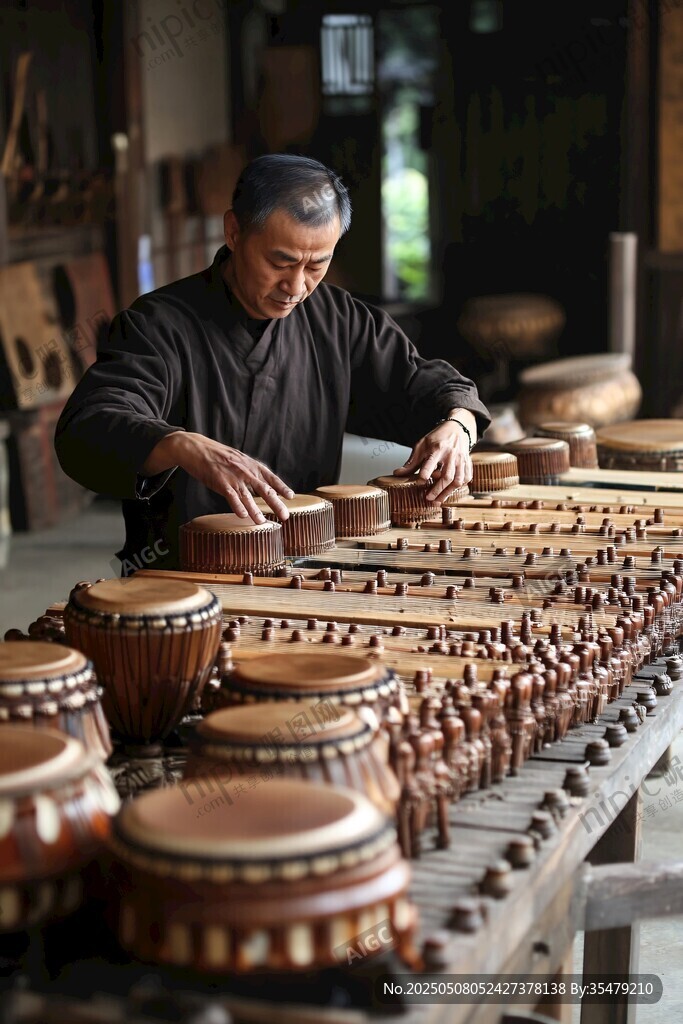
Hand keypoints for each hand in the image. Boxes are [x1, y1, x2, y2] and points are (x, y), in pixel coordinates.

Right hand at [144, 432, 293, 523]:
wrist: (196, 448)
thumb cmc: (218, 455)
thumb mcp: (238, 459)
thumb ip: (250, 471)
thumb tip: (262, 484)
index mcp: (251, 465)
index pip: (271, 477)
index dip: (282, 487)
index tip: (291, 497)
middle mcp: (245, 470)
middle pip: (264, 489)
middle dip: (276, 503)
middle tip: (285, 516)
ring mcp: (233, 476)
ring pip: (248, 496)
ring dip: (256, 510)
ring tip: (262, 522)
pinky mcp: (220, 481)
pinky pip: (231, 496)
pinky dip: (237, 506)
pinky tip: (242, 515)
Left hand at [392, 421, 471, 502]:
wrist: (457, 428)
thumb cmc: (437, 438)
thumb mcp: (421, 446)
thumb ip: (411, 462)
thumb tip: (398, 474)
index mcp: (437, 449)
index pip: (430, 464)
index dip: (424, 475)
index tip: (419, 483)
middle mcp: (451, 455)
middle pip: (446, 476)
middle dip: (437, 490)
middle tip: (428, 498)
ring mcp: (461, 460)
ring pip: (458, 480)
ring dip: (448, 493)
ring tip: (438, 501)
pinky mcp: (467, 463)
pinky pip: (466, 478)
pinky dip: (460, 487)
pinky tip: (451, 491)